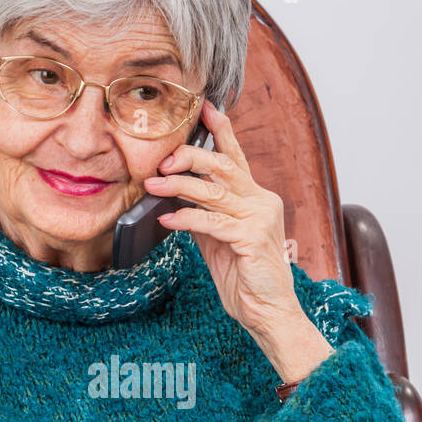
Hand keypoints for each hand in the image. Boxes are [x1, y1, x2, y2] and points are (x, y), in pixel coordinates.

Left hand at [146, 98, 335, 382]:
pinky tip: (167, 220)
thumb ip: (205, 215)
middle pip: (225, 165)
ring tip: (153, 184)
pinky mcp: (252, 240)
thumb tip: (175, 196)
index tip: (206, 108)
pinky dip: (187, 219)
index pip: (237, 157)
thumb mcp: (219, 240)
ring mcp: (260, 219)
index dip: (221, 130)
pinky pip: (213, 222)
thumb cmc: (244, 279)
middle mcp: (262, 202)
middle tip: (162, 158)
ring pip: (216, 190)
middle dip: (191, 155)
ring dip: (180, 185)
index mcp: (256, 198)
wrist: (268, 313)